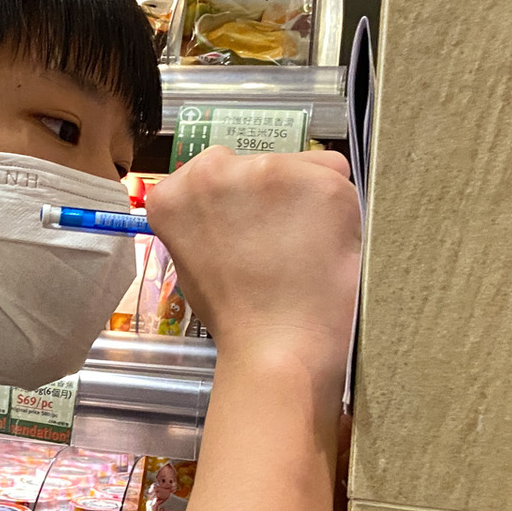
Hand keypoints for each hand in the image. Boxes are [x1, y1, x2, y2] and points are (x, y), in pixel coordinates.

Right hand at [145, 147, 360, 400]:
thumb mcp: (191, 259)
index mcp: (172, 192)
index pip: (217, 171)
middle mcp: (213, 168)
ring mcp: (268, 170)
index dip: (241, 202)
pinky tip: (323, 245)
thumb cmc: (235, 315)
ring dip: (306, 200)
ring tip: (301, 250)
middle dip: (273, 195)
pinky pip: (337, 179)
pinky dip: (338, 210)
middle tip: (277, 246)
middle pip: (259, 164)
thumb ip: (204, 218)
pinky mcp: (318, 180)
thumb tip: (235, 204)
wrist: (274, 346)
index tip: (248, 232)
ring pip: (302, 167)